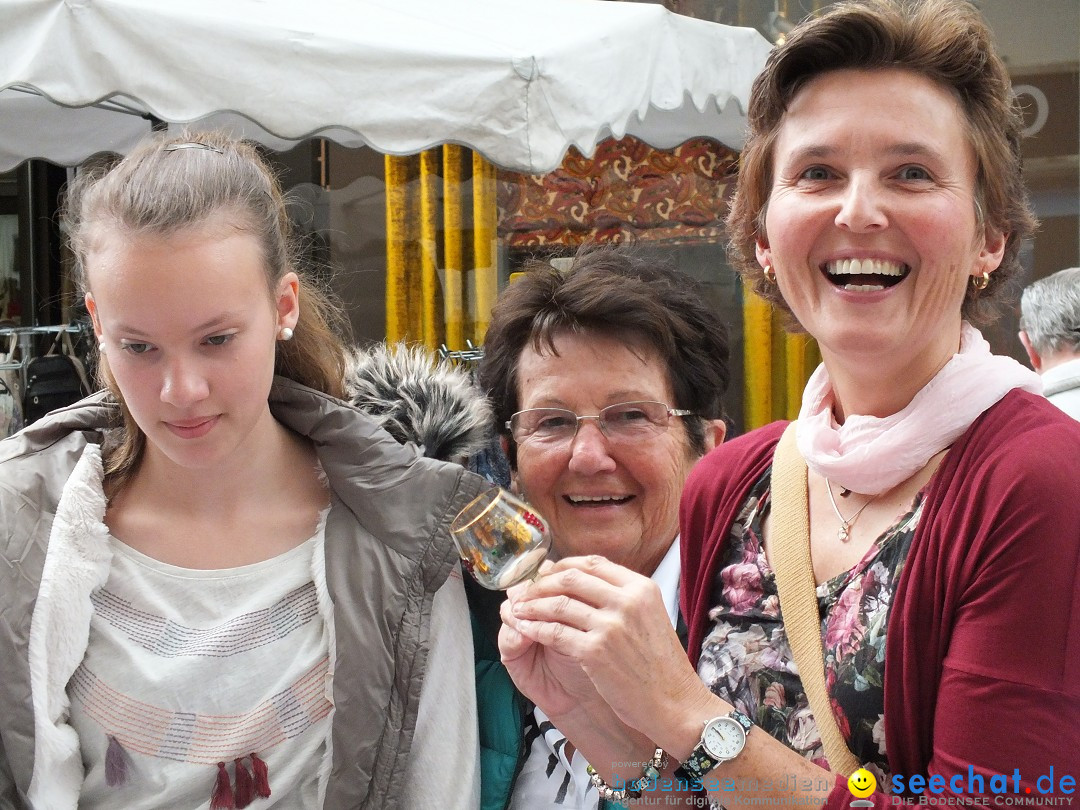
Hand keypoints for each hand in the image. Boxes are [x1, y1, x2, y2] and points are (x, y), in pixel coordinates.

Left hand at [500, 555, 712, 748]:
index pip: (593, 563)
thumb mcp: (649, 617)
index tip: (546, 573)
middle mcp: (627, 601)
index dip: (564, 565)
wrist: (675, 703)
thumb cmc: (660, 666)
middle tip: (525, 592)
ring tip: (518, 610)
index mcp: (641, 587)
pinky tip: (526, 630)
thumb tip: (582, 581)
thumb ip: (622, 597)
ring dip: (532, 606)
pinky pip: (555, 632)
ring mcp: (611, 626)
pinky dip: (536, 629)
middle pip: (571, 578)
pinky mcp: (595, 652)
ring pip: (558, 604)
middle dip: (542, 583)